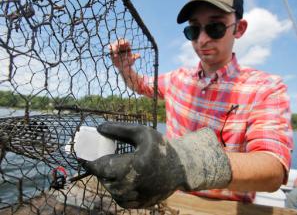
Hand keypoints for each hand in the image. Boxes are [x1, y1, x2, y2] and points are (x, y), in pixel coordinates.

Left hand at [81, 122, 231, 208]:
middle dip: (100, 169)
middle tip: (101, 159)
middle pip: (105, 179)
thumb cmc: (161, 148)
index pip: (102, 167)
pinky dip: (117, 189)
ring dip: (108, 179)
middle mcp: (135, 185)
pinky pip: (121, 199)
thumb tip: (99, 128)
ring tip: (113, 168)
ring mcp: (138, 197)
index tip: (81, 156)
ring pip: (112, 191)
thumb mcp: (142, 132)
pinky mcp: (141, 204)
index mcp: (134, 166)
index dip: (88, 162)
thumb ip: (119, 129)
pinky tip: (122, 179)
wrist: (181, 168)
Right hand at [109, 39, 139, 70]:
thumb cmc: (129, 62)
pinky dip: (110, 48)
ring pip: (114, 45)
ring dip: (114, 47)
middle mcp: (121, 47)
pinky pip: (110, 49)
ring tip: (115, 51)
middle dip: (118, 43)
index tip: (124, 43)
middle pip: (119, 42)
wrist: (124, 67)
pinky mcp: (112, 52)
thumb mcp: (132, 60)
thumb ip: (135, 57)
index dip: (124, 41)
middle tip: (118, 47)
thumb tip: (139, 55)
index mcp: (127, 47)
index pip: (125, 42)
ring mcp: (116, 49)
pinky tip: (109, 49)